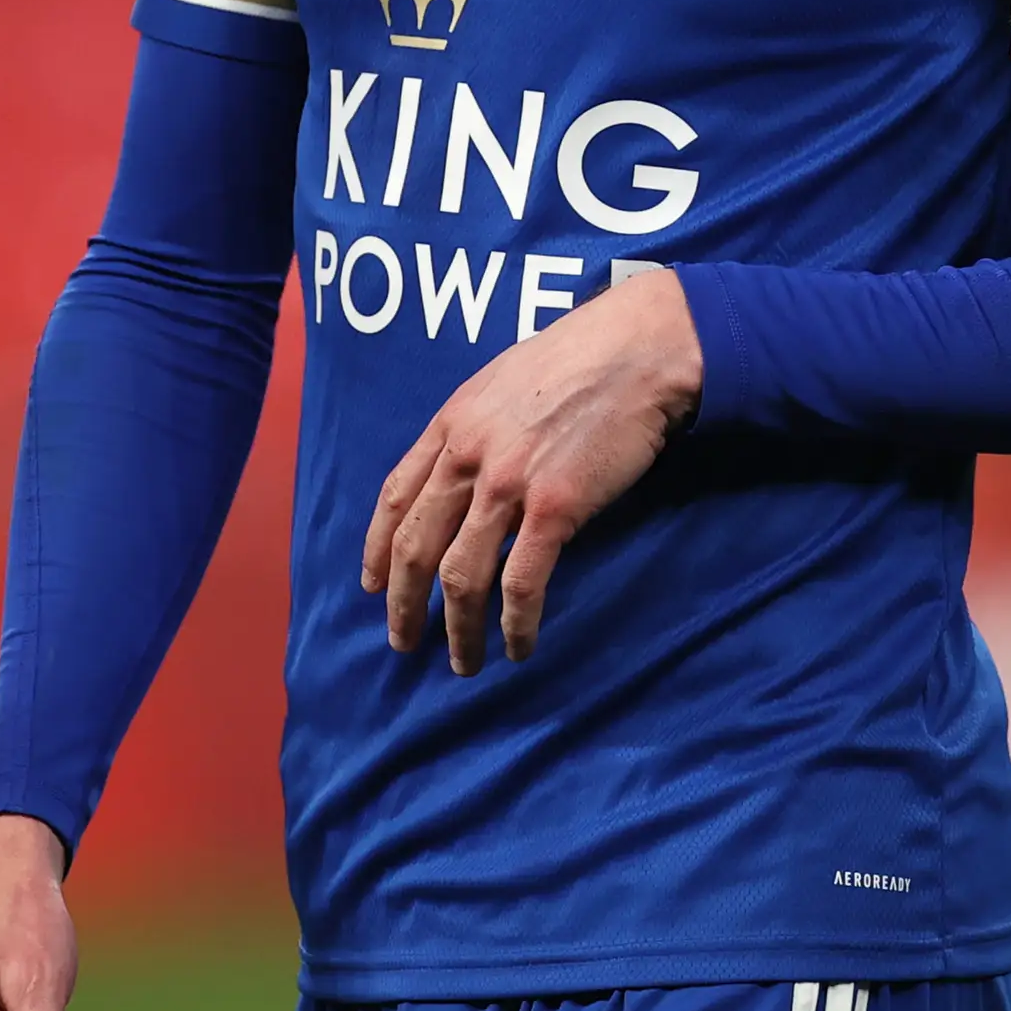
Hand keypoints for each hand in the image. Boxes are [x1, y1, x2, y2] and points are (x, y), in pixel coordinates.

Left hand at [361, 266, 704, 672]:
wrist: (638, 349)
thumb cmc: (583, 357)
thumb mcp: (505, 380)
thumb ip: (479, 424)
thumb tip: (473, 466)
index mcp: (450, 423)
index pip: (394, 497)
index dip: (377, 548)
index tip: (372, 584)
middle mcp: (466, 456)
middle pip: (415, 546)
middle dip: (403, 604)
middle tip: (404, 642)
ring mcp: (507, 484)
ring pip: (460, 576)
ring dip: (456, 629)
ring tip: (462, 661)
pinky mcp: (554, 509)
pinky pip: (521, 582)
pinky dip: (514, 623)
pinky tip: (517, 645)